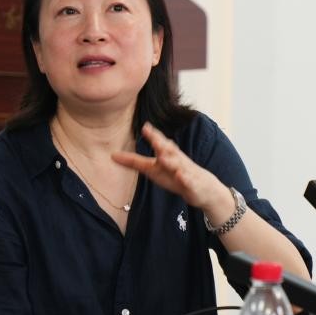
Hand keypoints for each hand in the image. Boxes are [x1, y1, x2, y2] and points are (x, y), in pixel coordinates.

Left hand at [111, 123, 230, 213]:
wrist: (203, 188)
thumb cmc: (175, 175)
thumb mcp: (153, 169)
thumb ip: (135, 162)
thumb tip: (113, 156)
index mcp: (168, 154)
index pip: (159, 143)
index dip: (153, 135)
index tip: (145, 127)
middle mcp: (177, 159)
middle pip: (168, 149)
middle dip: (159, 141)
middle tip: (149, 132)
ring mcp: (186, 171)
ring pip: (178, 164)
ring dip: (170, 160)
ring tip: (162, 156)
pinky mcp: (192, 184)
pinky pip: (188, 180)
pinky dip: (184, 178)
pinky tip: (180, 175)